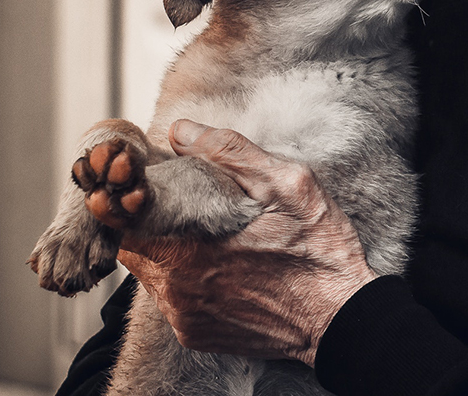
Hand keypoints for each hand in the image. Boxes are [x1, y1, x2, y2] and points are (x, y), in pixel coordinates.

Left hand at [117, 120, 377, 364]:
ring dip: (169, 250)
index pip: (125, 221)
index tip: (149, 185)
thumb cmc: (319, 251)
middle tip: (184, 204)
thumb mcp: (286, 185)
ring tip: (207, 235)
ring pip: (153, 275)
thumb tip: (181, 131)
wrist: (342, 317)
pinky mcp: (198, 336)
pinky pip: (175, 301)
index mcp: (187, 249)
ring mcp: (185, 318)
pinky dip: (188, 280)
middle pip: (135, 247)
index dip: (130, 199)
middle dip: (150, 222)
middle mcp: (176, 290)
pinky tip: (223, 268)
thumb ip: (230, 153)